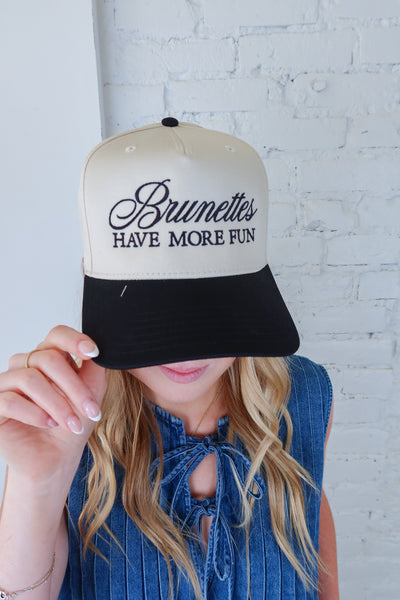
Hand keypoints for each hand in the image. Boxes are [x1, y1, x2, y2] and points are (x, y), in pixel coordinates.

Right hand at [0, 325, 106, 483]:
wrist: (56, 459)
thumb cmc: (72, 424)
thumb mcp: (91, 393)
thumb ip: (94, 368)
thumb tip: (100, 346)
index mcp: (48, 358)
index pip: (56, 335)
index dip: (74, 340)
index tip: (93, 352)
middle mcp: (24, 365)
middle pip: (47, 359)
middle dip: (74, 387)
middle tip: (92, 411)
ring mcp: (6, 383)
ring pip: (30, 378)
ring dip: (58, 404)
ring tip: (73, 424)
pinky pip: (10, 399)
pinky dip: (35, 413)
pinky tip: (49, 424)